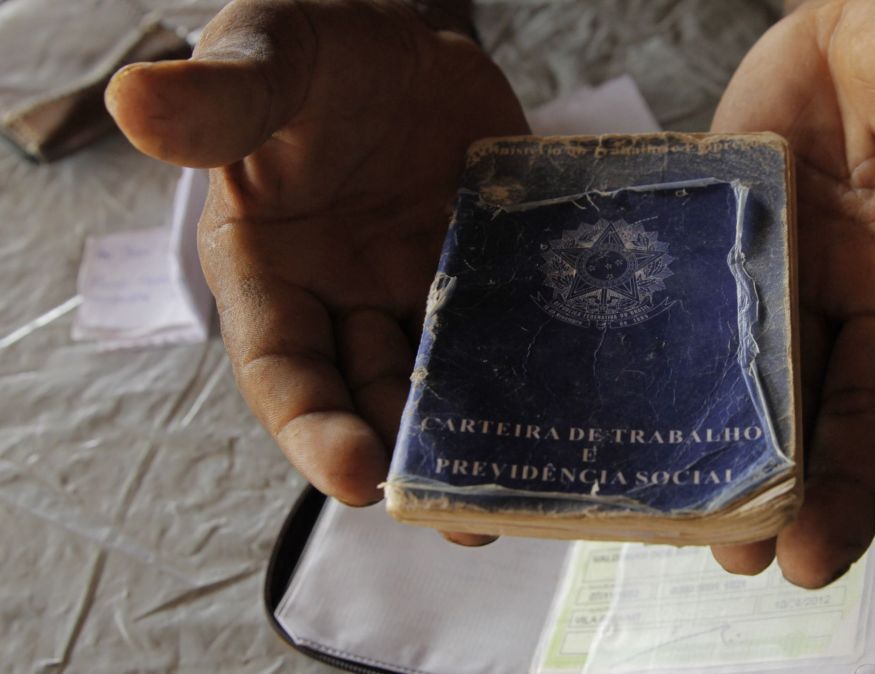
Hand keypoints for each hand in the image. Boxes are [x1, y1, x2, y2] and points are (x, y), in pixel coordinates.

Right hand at [106, 0, 526, 540]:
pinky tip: (581, 397)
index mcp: (274, 277)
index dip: (313, 431)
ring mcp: (427, 293)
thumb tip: (137, 101)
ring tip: (529, 489)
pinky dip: (541, 363)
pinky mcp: (492, 273)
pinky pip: (516, 326)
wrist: (403, 41)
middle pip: (377, 399)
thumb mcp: (266, 62)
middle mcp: (350, 302)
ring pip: (451, 380)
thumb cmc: (313, 59)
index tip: (355, 477)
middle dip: (415, 460)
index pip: (283, 373)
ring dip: (484, 435)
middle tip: (467, 518)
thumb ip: (224, 99)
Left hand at [710, 0, 874, 584]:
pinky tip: (673, 454)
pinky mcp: (745, 270)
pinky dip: (704, 399)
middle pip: (868, 417)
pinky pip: (726, 345)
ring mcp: (810, 292)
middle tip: (796, 564)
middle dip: (839, 493)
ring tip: (727, 547)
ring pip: (793, 401)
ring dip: (766, 474)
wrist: (843, 11)